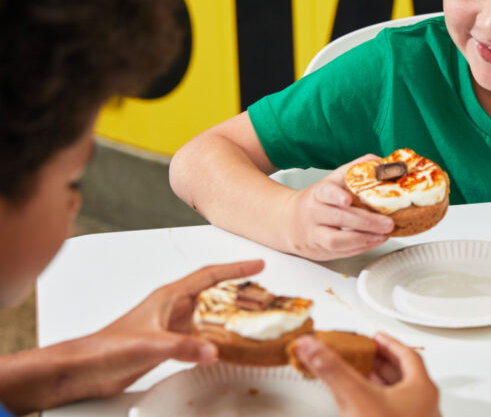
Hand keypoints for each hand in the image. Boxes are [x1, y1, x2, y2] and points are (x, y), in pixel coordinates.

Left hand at [1, 260, 264, 410]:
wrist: (84, 369)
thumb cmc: (106, 348)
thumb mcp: (150, 345)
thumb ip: (183, 347)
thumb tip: (213, 349)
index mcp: (168, 296)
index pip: (209, 275)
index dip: (235, 268)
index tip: (258, 264)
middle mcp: (171, 307)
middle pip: (213, 291)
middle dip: (239, 288)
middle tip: (262, 290)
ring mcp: (169, 324)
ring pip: (208, 312)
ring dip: (229, 312)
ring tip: (251, 315)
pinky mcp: (166, 342)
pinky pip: (200, 333)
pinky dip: (216, 335)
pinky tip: (224, 344)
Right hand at [282, 155, 394, 259]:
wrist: (288, 221)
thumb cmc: (317, 200)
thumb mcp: (332, 180)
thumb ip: (354, 170)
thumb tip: (379, 161)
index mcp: (317, 193)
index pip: (325, 193)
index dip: (336, 195)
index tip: (347, 199)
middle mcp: (313, 214)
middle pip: (338, 218)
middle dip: (366, 221)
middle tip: (387, 222)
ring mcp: (315, 234)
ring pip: (336, 240)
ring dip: (363, 239)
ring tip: (383, 234)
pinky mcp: (320, 251)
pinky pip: (341, 252)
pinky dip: (361, 248)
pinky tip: (375, 241)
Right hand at [292, 332, 439, 416]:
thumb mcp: (355, 398)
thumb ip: (332, 369)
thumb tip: (312, 347)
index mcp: (422, 389)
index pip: (409, 355)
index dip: (389, 343)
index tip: (377, 338)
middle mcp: (425, 407)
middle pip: (405, 376)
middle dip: (381, 364)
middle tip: (365, 356)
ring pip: (401, 398)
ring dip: (380, 386)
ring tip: (361, 380)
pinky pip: (394, 415)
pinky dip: (378, 407)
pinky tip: (363, 412)